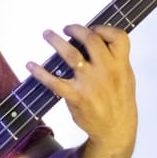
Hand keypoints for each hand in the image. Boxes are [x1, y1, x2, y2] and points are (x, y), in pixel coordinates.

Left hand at [26, 23, 136, 154]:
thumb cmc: (119, 100)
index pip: (119, 37)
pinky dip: (39, 72)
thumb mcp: (125, 77)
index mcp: (121, 65)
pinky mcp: (76, 96)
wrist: (116, 130)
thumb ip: (114, 58)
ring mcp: (90, 83)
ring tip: (47, 34)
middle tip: (66, 28)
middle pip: (91, 39)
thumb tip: (96, 37)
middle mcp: (106, 71)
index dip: (104, 28)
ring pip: (70, 54)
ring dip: (56, 41)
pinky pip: (53, 81)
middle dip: (75, 29)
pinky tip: (30, 65)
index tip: (92, 28)